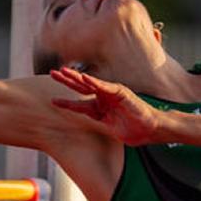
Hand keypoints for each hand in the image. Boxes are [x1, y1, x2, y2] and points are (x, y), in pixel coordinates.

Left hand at [49, 67, 164, 145]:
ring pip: (90, 83)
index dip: (66, 102)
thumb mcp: (108, 126)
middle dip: (67, 80)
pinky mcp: (121, 92)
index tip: (52, 101)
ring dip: (77, 77)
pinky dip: (95, 82)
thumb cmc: (132, 129)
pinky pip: (105, 86)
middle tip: (52, 73)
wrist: (149, 129)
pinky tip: (84, 77)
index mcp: (100, 106)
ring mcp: (112, 93)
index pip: (80, 103)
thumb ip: (95, 120)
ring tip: (64, 71)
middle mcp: (104, 97)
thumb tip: (81, 121)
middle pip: (82, 87)